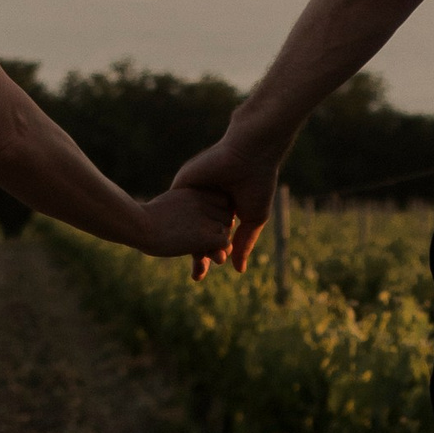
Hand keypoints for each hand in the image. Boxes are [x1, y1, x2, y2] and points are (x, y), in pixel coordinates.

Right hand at [135, 184, 240, 269]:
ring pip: (225, 230)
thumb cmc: (146, 218)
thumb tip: (191, 218)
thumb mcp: (168, 202)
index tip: (207, 224)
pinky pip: (223, 243)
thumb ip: (183, 206)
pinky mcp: (203, 235)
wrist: (137, 225)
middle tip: (207, 241)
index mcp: (195, 191)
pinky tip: (200, 256)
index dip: (216, 214)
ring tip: (204, 252)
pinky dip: (217, 251)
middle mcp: (203, 201)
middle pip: (226, 215)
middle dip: (219, 228)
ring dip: (217, 243)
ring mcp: (204, 218)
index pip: (222, 201)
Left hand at [168, 129, 283, 270]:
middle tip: (197, 277)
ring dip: (188, 244)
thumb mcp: (253, 218)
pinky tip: (178, 243)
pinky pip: (176, 209)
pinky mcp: (183, 185)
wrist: (250, 155)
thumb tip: (237, 269)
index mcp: (222, 209)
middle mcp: (205, 203)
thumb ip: (243, 243)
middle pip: (196, 234)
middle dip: (197, 255)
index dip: (211, 254)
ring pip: (186, 224)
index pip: (211, 236)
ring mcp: (193, 194)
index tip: (208, 273)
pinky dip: (178, 226)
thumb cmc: (257, 184)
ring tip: (194, 264)